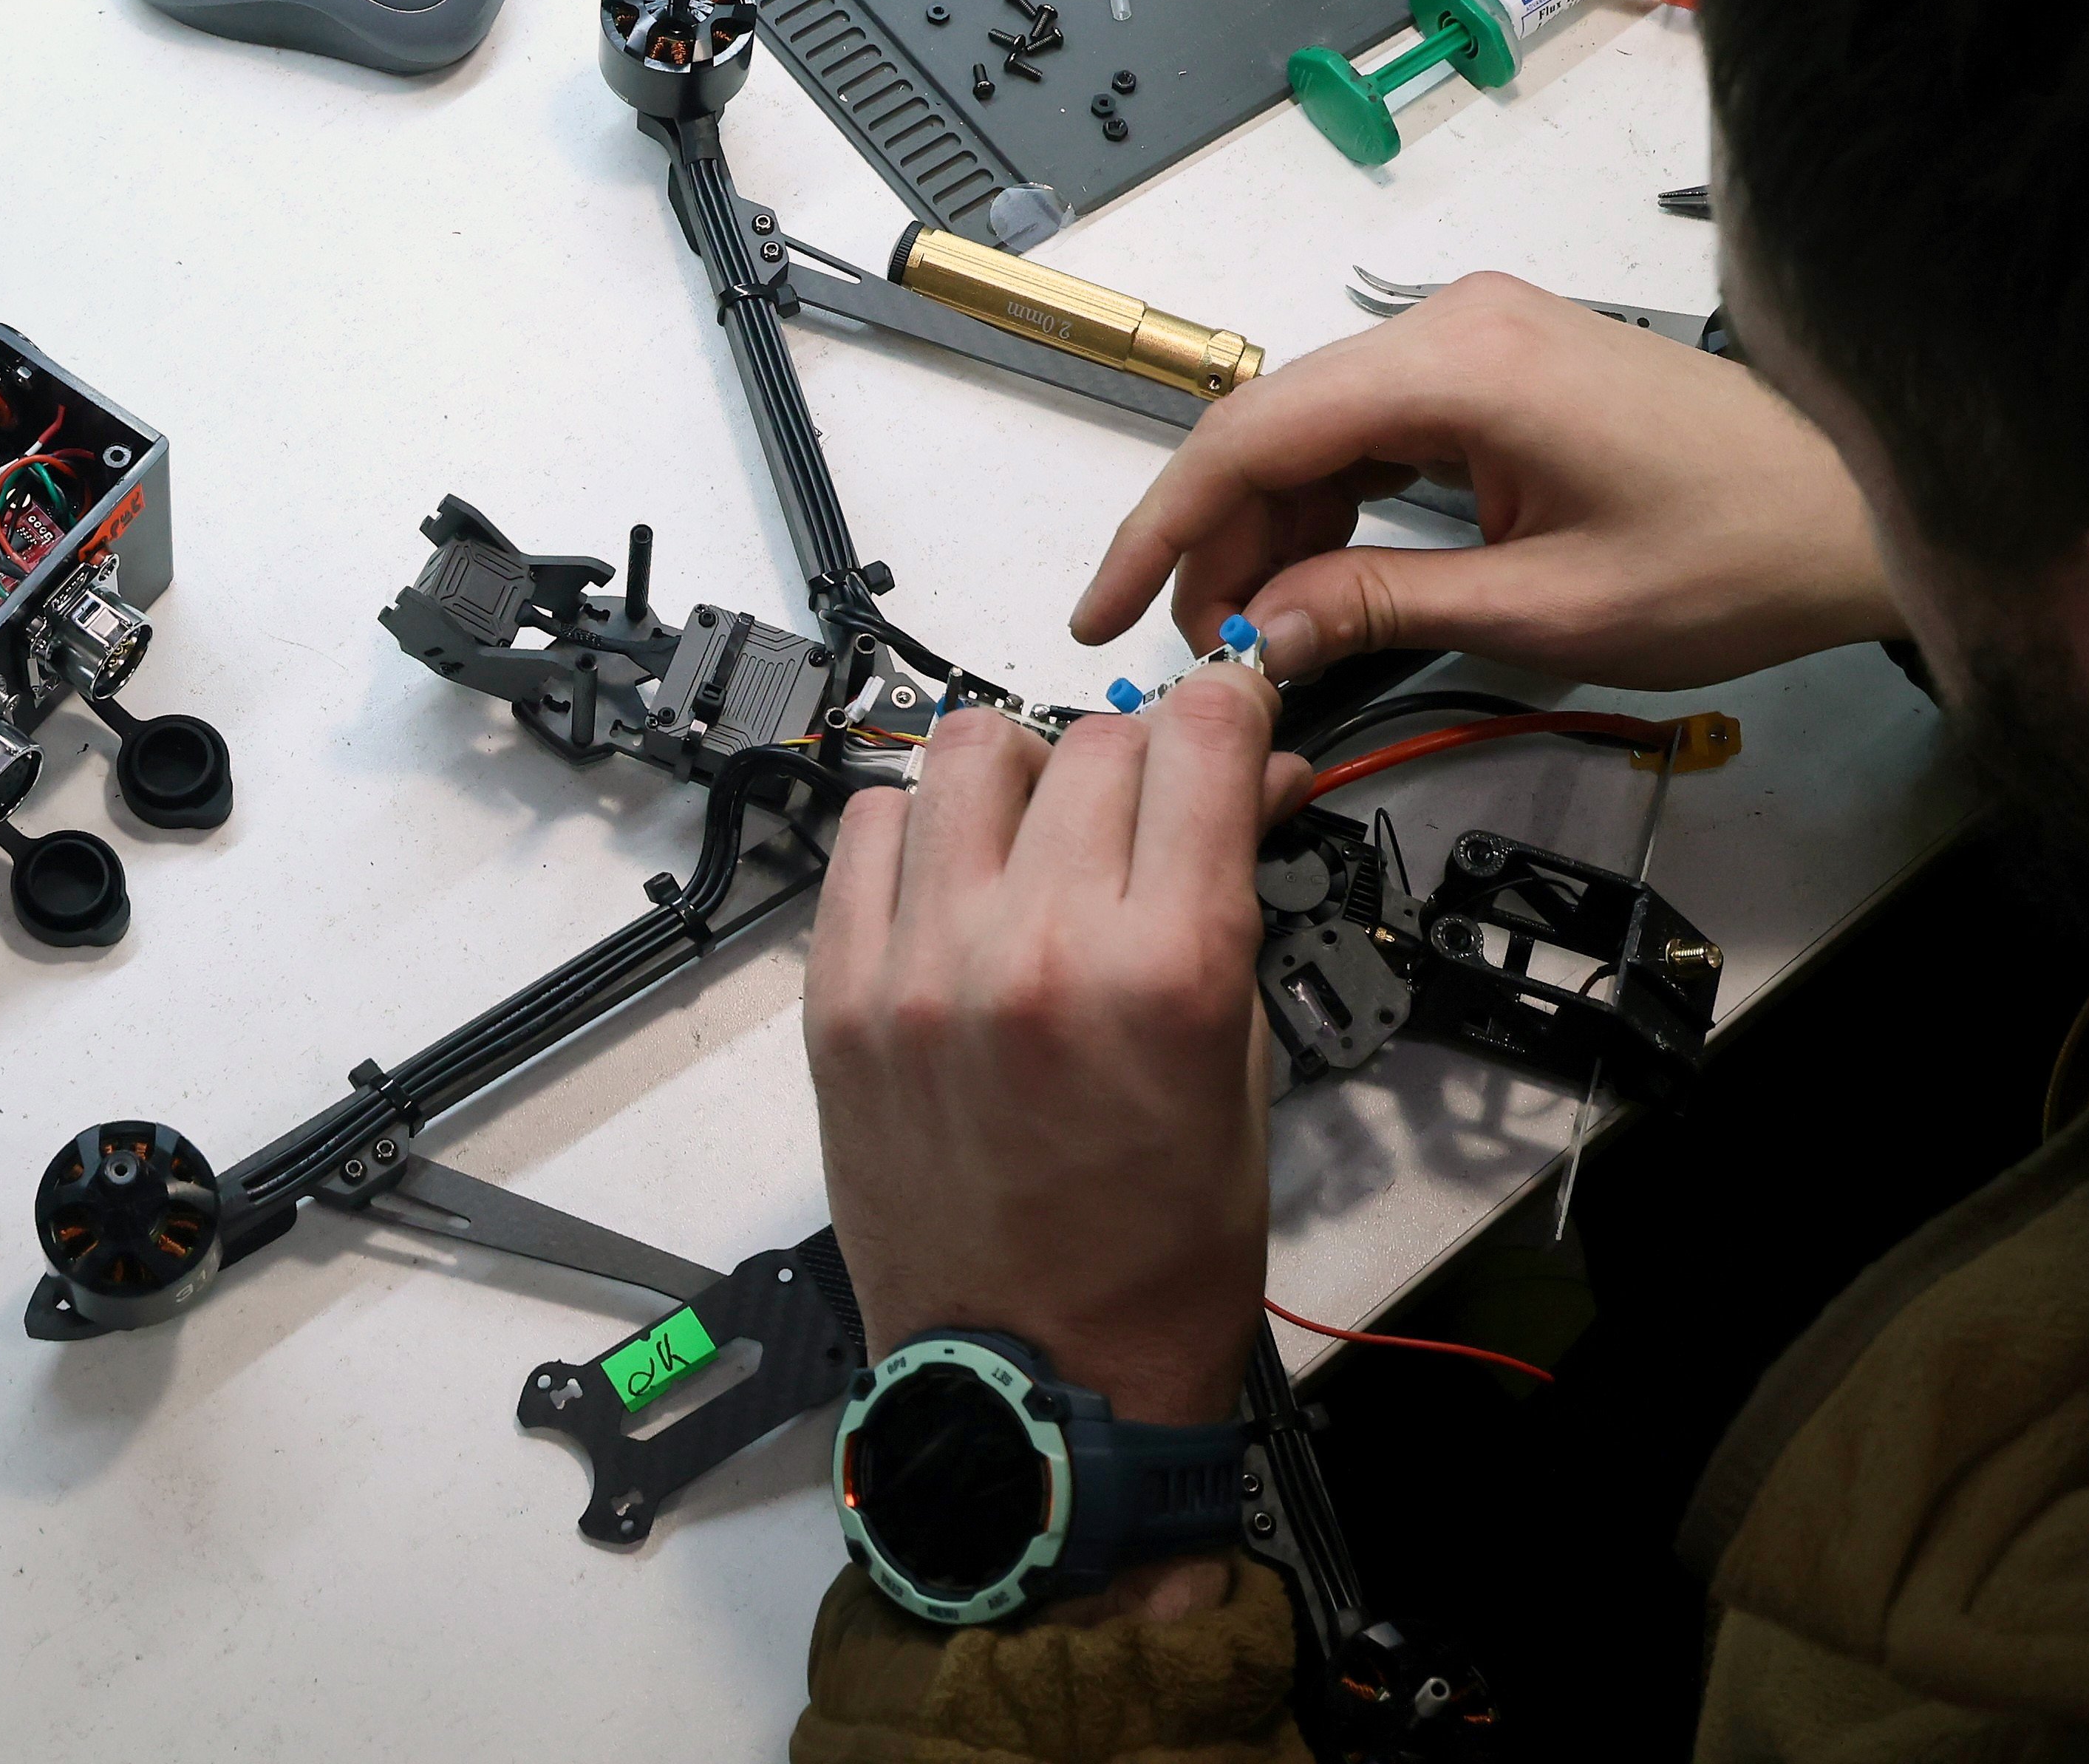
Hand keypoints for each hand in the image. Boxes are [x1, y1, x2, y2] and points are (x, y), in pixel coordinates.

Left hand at [804, 671, 1291, 1429]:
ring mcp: (920, 970)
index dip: (1229, 708)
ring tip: (1041, 845)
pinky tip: (957, 891)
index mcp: (1165, 975)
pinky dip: (923, 834)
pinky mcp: (838, 999)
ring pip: (969, 752)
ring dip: (1024, 776)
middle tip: (1147, 822)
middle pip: (1095, 740)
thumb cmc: (1158, 1252)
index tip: (1231, 717)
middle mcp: (1035, 952)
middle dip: (1140, 761)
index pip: (1200, 738)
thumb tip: (1250, 775)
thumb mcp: (1241, 1068)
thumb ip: (1233, 902)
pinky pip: (870, 831)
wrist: (1037, 1380)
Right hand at [1072, 276, 1899, 692]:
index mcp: (1461, 366)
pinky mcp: (1498, 367)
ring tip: (1253, 633)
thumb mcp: (1546, 612)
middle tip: (1187, 647)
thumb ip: (1382, 608)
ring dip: (1270, 529)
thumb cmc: (1734, 558)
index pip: (1254, 433)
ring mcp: (1478, 337)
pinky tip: (1319, 583)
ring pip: (1315, 430)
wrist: (1861, 511)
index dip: (1162, 526)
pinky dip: (1331, 506)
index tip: (1103, 609)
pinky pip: (1373, 429)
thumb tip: (1251, 634)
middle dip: (1213, 540)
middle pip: (1273, 426)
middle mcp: (1454, 324)